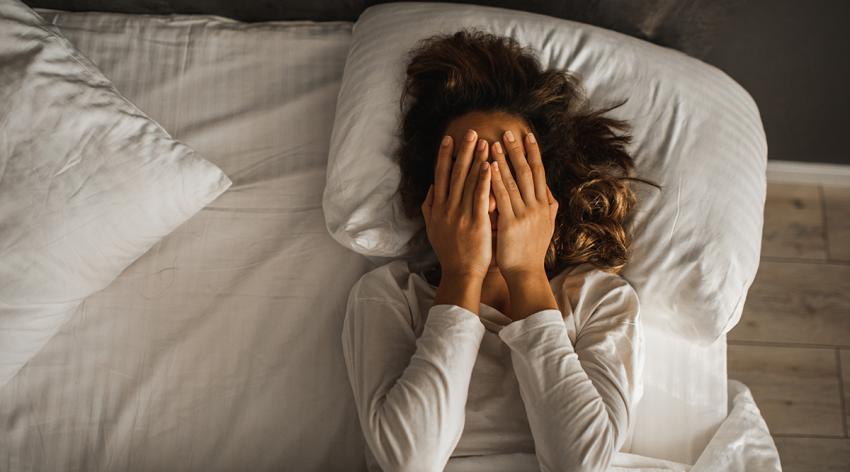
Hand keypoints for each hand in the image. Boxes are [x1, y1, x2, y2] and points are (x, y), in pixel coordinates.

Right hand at [422, 129, 492, 280]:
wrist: (460, 273)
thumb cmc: (449, 253)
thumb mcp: (433, 229)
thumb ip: (430, 208)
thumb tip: (431, 190)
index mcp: (438, 208)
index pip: (441, 176)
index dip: (444, 156)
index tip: (449, 139)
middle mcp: (447, 208)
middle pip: (455, 173)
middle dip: (463, 151)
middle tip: (470, 132)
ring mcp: (461, 215)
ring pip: (468, 182)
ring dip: (476, 160)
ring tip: (484, 142)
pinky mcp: (476, 222)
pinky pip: (480, 197)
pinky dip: (484, 180)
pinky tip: (489, 166)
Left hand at [489, 130, 558, 282]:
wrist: (526, 273)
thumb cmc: (532, 251)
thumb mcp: (546, 226)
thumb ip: (548, 207)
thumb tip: (550, 191)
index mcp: (544, 205)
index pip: (539, 173)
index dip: (533, 153)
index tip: (528, 136)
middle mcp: (537, 206)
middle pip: (527, 171)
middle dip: (518, 151)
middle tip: (509, 132)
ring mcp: (525, 214)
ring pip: (514, 181)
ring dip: (504, 160)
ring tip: (494, 143)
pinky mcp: (511, 223)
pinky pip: (503, 197)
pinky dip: (496, 180)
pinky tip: (489, 167)